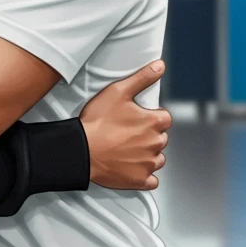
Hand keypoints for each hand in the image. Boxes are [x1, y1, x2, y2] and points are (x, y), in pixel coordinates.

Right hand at [80, 60, 170, 190]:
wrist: (80, 150)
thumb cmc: (97, 121)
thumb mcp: (118, 91)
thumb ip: (142, 78)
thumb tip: (160, 66)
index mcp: (154, 122)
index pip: (164, 118)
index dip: (151, 117)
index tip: (136, 119)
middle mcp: (156, 144)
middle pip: (161, 138)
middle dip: (149, 136)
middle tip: (127, 134)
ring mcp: (148, 164)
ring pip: (157, 158)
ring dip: (148, 155)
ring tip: (128, 150)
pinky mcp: (139, 180)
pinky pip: (152, 180)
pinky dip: (145, 175)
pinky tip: (132, 167)